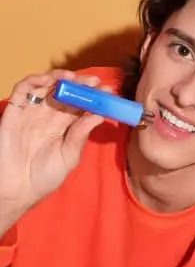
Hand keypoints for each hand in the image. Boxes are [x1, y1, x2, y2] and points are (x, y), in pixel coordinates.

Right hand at [0, 70, 105, 220]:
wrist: (18, 188)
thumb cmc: (44, 176)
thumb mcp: (68, 156)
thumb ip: (80, 135)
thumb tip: (99, 115)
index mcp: (64, 127)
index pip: (81, 106)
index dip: (94, 97)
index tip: (108, 92)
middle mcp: (49, 116)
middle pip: (66, 93)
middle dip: (81, 85)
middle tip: (94, 82)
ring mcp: (31, 112)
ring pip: (45, 87)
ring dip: (59, 78)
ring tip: (73, 78)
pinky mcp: (14, 111)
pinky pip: (23, 90)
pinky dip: (35, 80)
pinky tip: (48, 79)